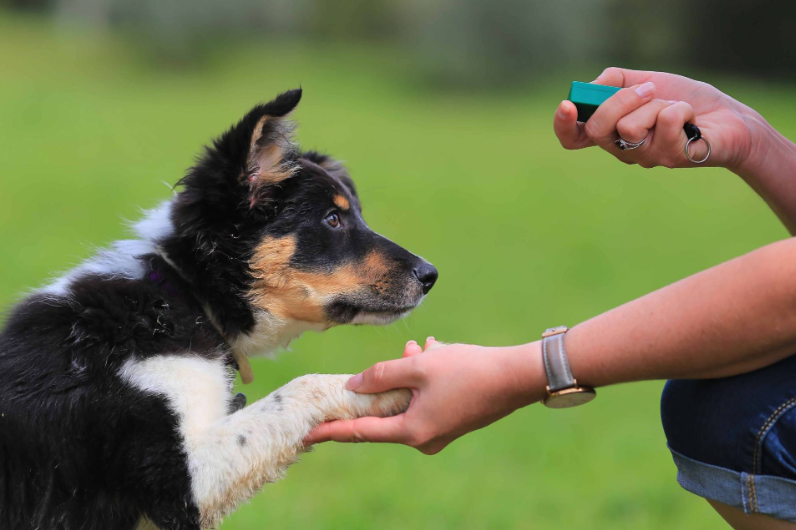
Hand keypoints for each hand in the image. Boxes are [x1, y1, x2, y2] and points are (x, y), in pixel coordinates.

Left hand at [304, 338, 545, 454]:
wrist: (517, 377)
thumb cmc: (468, 370)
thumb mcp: (419, 366)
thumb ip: (381, 374)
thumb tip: (353, 385)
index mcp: (411, 430)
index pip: (360, 432)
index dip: (332, 431)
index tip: (307, 433)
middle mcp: (424, 438)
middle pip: (386, 411)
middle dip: (385, 382)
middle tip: (395, 357)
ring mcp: (440, 431)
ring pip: (408, 399)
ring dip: (409, 373)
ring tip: (421, 348)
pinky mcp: (452, 420)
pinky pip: (426, 398)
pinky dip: (425, 377)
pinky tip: (435, 352)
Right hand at [554, 67, 765, 171]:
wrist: (729, 117)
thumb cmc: (685, 100)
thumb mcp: (646, 81)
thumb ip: (614, 81)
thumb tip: (591, 87)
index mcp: (611, 132)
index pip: (573, 138)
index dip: (563, 125)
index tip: (568, 105)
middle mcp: (623, 150)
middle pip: (597, 129)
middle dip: (620, 100)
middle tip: (648, 89)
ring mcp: (645, 157)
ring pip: (630, 126)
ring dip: (658, 104)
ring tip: (676, 108)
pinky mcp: (671, 158)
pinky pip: (665, 122)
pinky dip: (681, 108)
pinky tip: (692, 119)